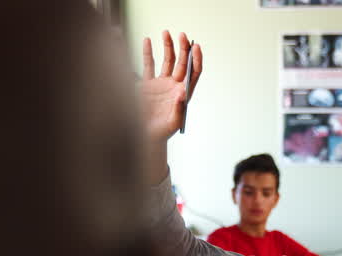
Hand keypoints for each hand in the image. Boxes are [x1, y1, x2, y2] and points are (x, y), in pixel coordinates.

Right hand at [139, 31, 202, 180]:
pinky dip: (148, 52)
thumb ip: (179, 109)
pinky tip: (147, 40)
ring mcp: (160, 84)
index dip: (196, 59)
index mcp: (183, 94)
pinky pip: (148, 65)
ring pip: (167, 61)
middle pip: (181, 63)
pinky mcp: (147, 84)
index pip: (194, 73)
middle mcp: (174, 86)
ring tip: (166, 32)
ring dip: (168, 46)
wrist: (145, 137)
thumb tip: (182, 94)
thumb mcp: (173, 123)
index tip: (196, 47)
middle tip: (183, 35)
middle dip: (183, 48)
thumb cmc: (162, 133)